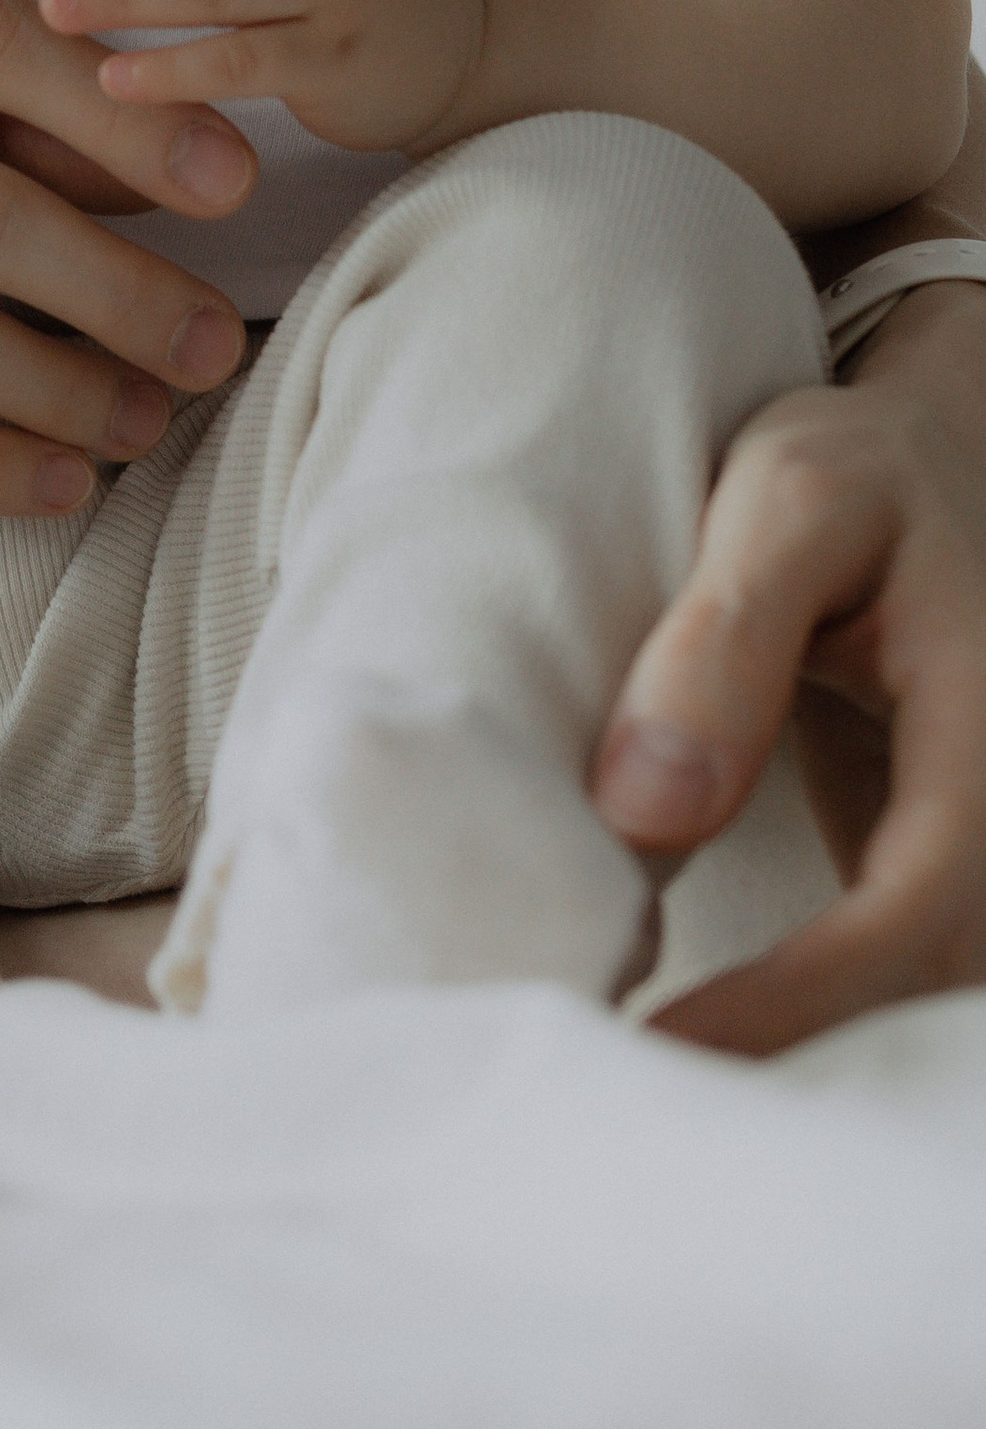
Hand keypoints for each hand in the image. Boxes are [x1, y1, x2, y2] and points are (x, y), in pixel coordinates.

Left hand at [593, 330, 985, 1048]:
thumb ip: (723, 642)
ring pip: (927, 1006)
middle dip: (794, 1059)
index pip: (918, 910)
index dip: (800, 997)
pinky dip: (814, 1022)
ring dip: (803, 1056)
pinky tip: (702, 1045)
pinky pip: (903, 976)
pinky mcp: (951, 878)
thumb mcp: (790, 499)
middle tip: (627, 1102)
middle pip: (933, 992)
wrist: (935, 476)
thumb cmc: (856, 478)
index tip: (664, 1049)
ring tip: (648, 1088)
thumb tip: (644, 815)